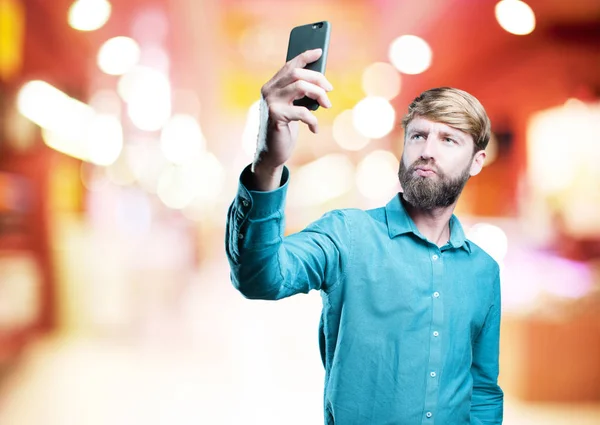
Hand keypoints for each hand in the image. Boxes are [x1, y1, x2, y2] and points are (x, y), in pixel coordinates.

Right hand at [251, 48, 332, 190]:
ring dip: (319, 94)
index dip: (305, 56)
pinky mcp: (276, 116)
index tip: (320, 51)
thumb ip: (300, 94)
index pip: (289, 65)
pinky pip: (302, 111)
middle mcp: (269, 91)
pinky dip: (313, 120)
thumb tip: (321, 81)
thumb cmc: (285, 128)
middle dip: (318, 78)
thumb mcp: (293, 107)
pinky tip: (314, 128)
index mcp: (272, 86)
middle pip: (297, 73)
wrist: (271, 152)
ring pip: (301, 86)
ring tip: (327, 105)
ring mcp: (271, 102)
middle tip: (329, 90)